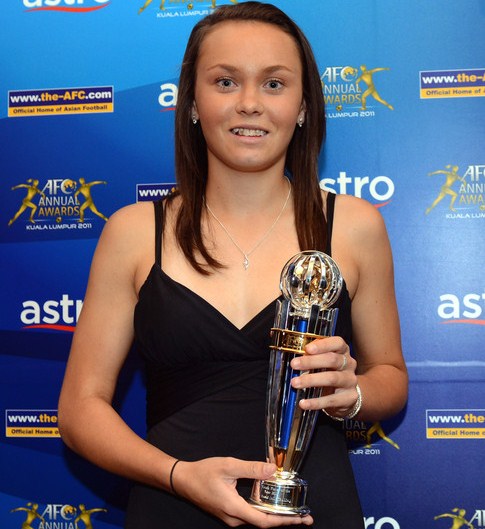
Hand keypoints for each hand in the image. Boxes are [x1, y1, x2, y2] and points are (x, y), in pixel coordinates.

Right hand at [171, 457, 313, 526]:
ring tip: (293, 509)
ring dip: (275, 515)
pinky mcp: (229, 512)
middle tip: (304, 516)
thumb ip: (251, 468)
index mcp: (235, 509)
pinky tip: (271, 501)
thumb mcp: (228, 466)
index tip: (302, 519)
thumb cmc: (203, 473)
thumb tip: (272, 470)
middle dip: (285, 520)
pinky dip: (264, 510)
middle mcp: (234, 518)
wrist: (182, 480)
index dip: (285, 521)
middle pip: (264, 523)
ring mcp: (231, 517)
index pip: (265, 522)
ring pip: (257, 518)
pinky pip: (250, 514)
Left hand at [290, 336, 358, 416]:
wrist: (347, 396)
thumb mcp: (322, 360)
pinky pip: (332, 400)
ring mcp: (350, 381)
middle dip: (311, 362)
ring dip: (311, 380)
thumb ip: (308, 353)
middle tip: (293, 364)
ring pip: (332, 378)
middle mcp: (349, 364)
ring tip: (295, 383)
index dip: (323, 345)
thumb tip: (280, 341)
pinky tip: (303, 403)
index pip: (337, 343)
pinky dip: (316, 402)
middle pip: (332, 360)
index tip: (307, 349)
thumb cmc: (329, 372)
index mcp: (342, 351)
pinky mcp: (349, 398)